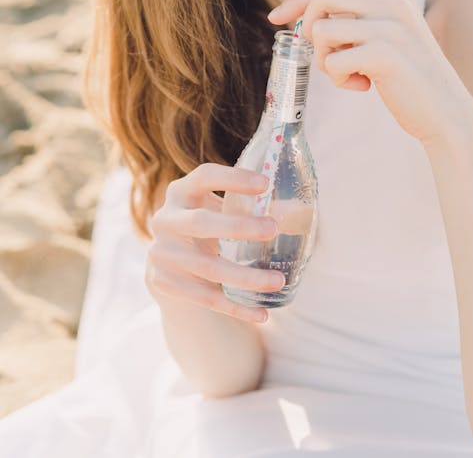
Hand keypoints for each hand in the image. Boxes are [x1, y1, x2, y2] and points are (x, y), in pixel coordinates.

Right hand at [145, 162, 285, 323]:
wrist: (170, 264)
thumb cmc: (208, 226)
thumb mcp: (221, 210)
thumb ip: (249, 208)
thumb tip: (293, 213)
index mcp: (181, 191)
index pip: (204, 176)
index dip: (233, 178)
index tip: (266, 183)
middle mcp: (165, 219)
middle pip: (200, 222)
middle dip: (238, 227)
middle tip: (273, 229)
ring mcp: (161, 253)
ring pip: (207, 267)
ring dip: (245, 276)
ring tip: (278, 281)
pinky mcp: (164, 283)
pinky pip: (205, 298)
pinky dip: (236, 307)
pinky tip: (262, 313)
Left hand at [267, 0, 472, 146]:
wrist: (445, 111)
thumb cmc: (406, 75)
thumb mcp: (384, 35)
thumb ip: (355, 18)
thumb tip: (302, 13)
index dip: (298, 2)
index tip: (275, 18)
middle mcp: (393, 1)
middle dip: (309, 26)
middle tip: (325, 54)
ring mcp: (390, 26)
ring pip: (322, 30)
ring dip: (325, 60)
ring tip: (350, 74)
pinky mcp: (385, 55)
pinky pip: (334, 61)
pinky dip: (340, 79)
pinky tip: (364, 87)